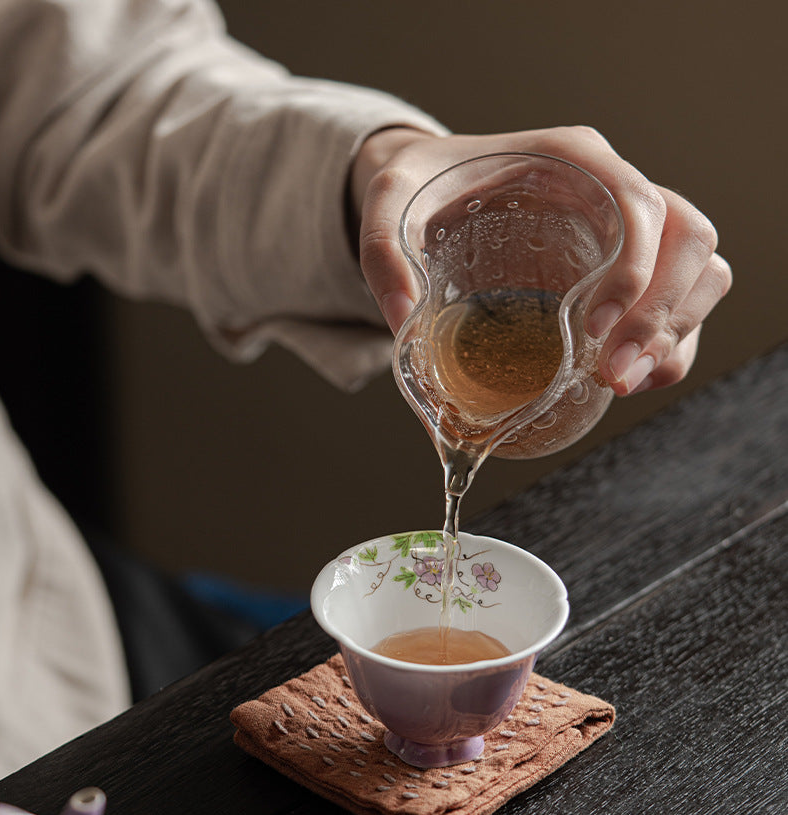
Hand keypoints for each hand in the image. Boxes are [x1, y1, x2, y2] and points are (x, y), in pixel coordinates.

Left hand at [351, 126, 731, 395]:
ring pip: (700, 272)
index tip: (592, 329)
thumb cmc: (423, 188)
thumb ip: (384, 254)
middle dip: (663, 315)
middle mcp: (613, 188)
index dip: (634, 270)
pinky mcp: (627, 270)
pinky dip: (672, 345)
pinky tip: (627, 379)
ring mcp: (630, 230)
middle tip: (612, 375)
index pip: (640, 204)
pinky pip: (681, 304)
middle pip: (689, 241)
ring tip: (622, 383)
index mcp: (574, 160)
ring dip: (677, 333)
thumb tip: (404, 323)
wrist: (432, 186)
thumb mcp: (389, 205)